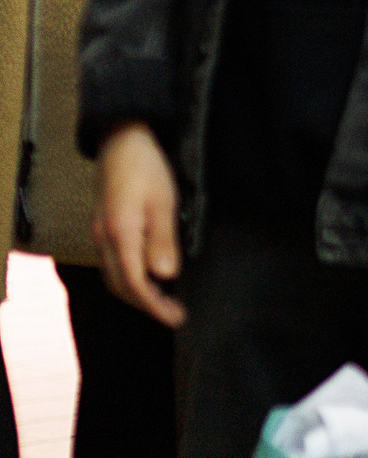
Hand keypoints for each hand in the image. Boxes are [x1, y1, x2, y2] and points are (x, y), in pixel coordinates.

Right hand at [93, 123, 183, 327]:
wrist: (122, 140)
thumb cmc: (147, 168)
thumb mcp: (163, 202)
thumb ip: (163, 240)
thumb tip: (165, 276)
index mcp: (120, 234)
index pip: (133, 283)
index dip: (154, 305)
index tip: (176, 317)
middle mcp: (104, 239)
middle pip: (119, 285)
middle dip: (145, 304)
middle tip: (173, 313)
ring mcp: (101, 233)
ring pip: (114, 276)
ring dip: (137, 293)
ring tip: (164, 300)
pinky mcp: (105, 226)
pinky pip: (114, 262)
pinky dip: (130, 277)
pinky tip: (149, 275)